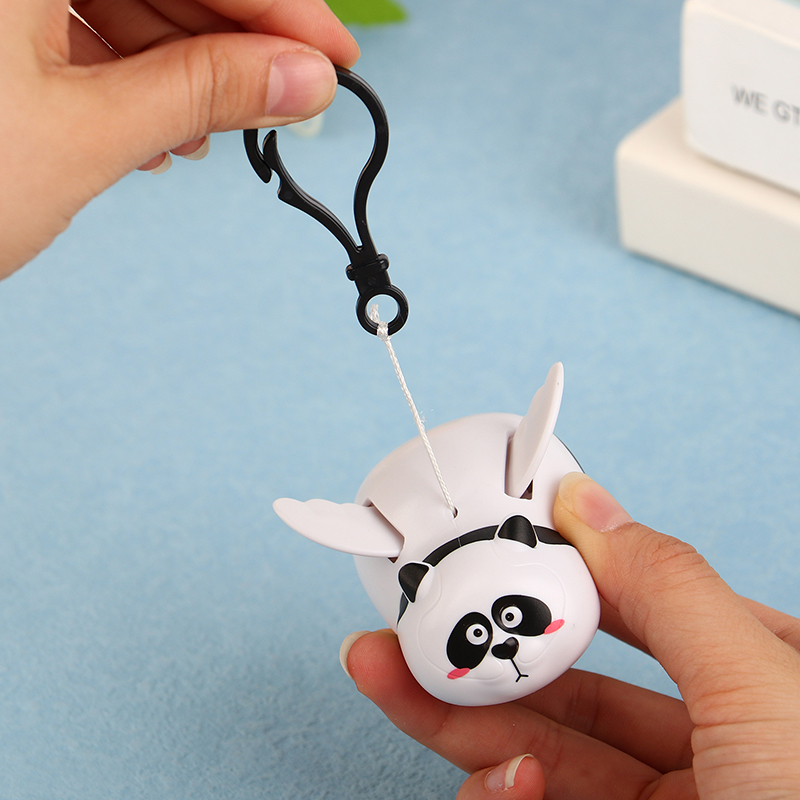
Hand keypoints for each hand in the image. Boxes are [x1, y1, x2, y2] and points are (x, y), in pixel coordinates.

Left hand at [0, 0, 358, 277]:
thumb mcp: (85, 135)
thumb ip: (204, 91)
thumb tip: (302, 79)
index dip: (276, 6)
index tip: (332, 55)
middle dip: (230, 39)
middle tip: (285, 98)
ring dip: (179, 61)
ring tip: (212, 129)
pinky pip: (69, 23)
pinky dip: (123, 71)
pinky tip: (153, 124)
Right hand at [342, 473, 799, 798]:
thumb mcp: (764, 689)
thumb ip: (668, 586)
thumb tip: (587, 499)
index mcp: (759, 685)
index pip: (636, 607)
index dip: (558, 573)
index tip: (486, 551)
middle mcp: (711, 751)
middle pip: (569, 682)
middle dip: (480, 648)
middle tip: (404, 623)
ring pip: (536, 752)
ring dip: (460, 721)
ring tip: (397, 678)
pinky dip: (494, 794)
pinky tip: (497, 782)